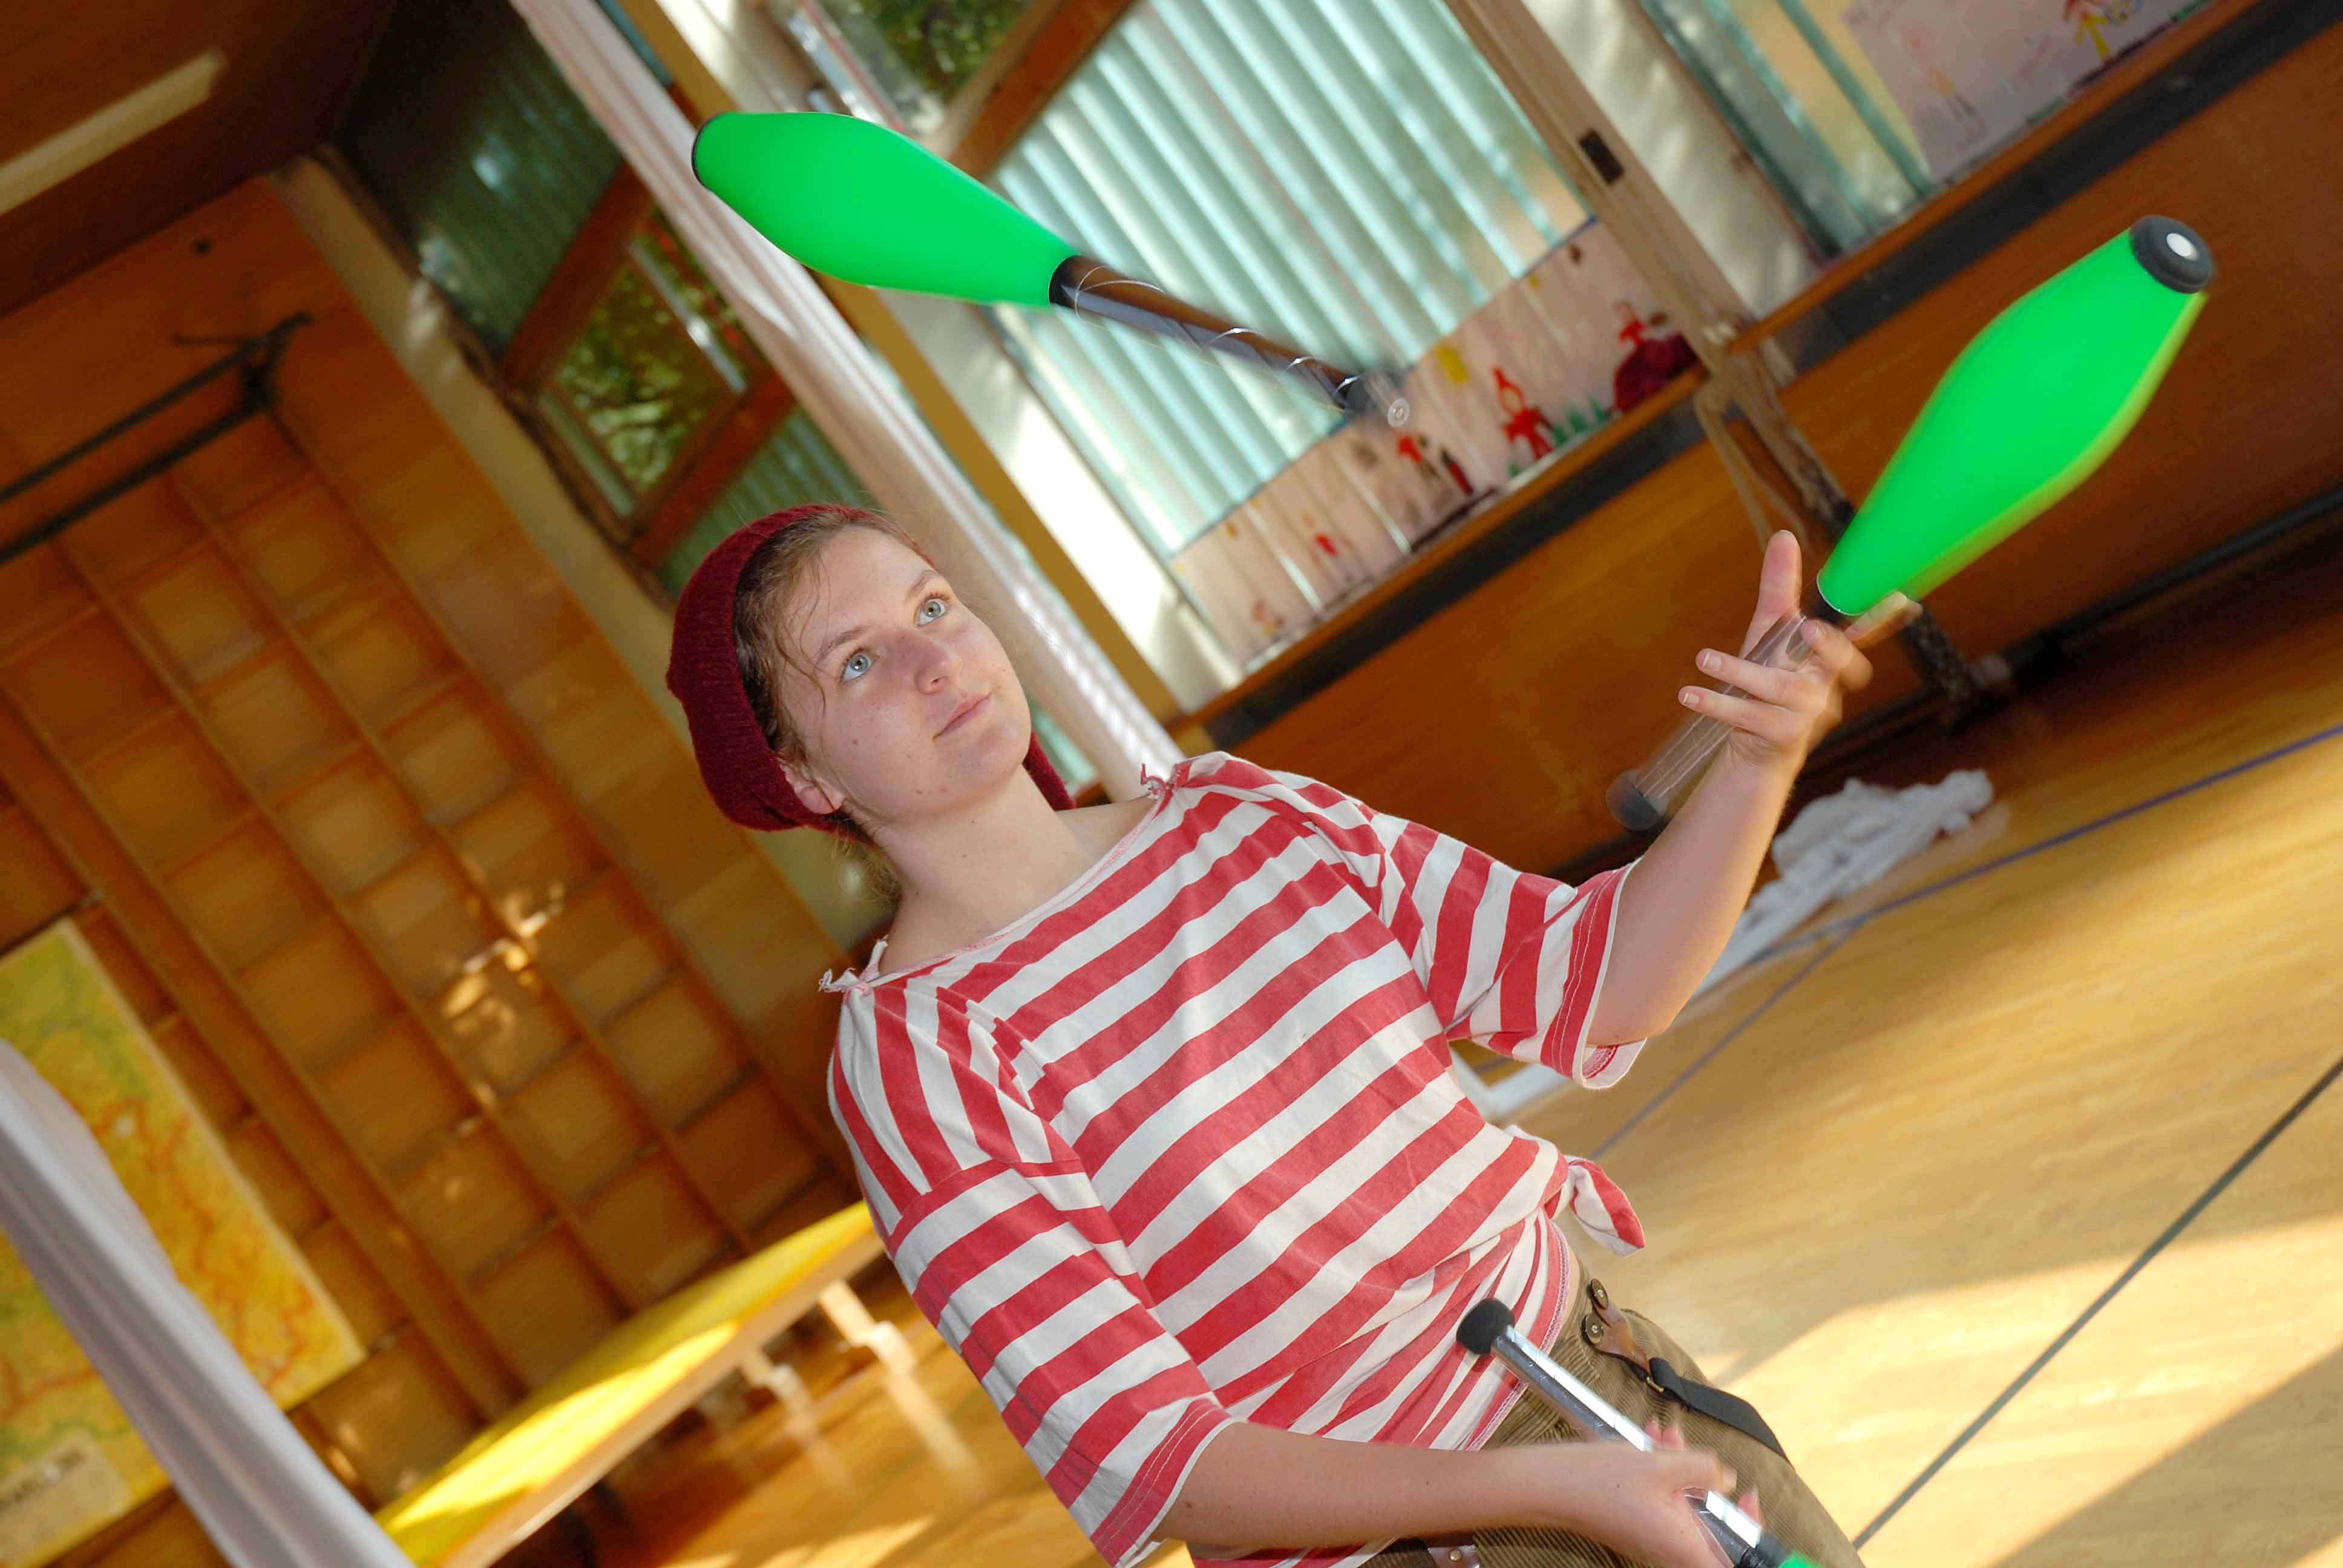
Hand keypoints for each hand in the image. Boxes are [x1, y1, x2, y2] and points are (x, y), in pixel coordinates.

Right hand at [1513, 1422, 1761, 1567]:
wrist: (1547, 1485)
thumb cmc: (1600, 1480)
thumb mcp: (1661, 1464)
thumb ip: (1705, 1469)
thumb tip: (1728, 1478)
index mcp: (1684, 1547)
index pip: (1733, 1565)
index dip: (1752, 1536)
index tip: (1750, 1501)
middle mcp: (1672, 1550)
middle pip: (1714, 1531)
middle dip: (1712, 1487)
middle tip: (1709, 1462)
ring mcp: (1654, 1537)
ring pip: (1687, 1507)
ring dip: (1684, 1472)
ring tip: (1668, 1436)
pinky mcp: (1639, 1524)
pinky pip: (1664, 1502)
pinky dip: (1664, 1474)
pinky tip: (1654, 1441)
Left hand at [1680, 530, 1911, 775]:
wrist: (1755, 751)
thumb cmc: (1767, 685)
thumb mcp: (1771, 634)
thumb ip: (1780, 589)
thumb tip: (1785, 536)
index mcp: (1830, 660)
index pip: (1861, 637)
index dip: (1881, 621)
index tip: (1899, 598)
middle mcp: (1827, 686)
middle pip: (1837, 664)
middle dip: (1828, 646)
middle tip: (1806, 628)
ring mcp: (1808, 715)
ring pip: (1780, 688)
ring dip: (1740, 671)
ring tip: (1705, 658)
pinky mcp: (1781, 736)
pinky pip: (1748, 716)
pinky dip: (1715, 704)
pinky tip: (1689, 693)